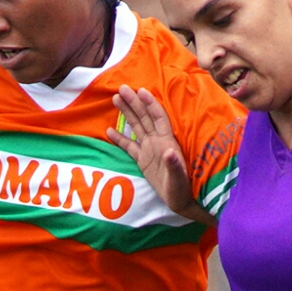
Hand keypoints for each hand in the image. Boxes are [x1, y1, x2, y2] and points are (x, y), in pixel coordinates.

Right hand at [107, 86, 207, 223]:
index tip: (140, 91)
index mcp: (167, 142)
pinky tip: (109, 130)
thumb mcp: (178, 179)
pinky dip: (119, 139)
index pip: (158, 117)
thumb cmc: (182, 189)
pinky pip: (129, 146)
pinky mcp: (143, 160)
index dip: (150, 104)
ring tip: (115, 99)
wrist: (180, 201)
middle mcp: (158, 142)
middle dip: (134, 102)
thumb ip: (174, 165)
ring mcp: (150, 150)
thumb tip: (169, 152)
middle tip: (122, 88)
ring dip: (127, 113)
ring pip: (137, 126)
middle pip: (144, 117)